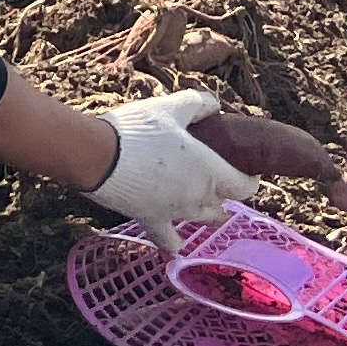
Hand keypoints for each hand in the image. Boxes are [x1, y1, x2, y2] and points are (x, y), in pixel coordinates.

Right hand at [86, 89, 251, 251]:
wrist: (98, 154)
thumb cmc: (138, 130)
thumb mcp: (169, 107)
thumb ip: (197, 104)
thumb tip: (214, 105)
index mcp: (210, 171)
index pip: (246, 186)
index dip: (248, 178)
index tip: (242, 168)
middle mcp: (199, 197)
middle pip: (224, 203)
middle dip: (223, 191)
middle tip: (211, 175)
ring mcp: (176, 212)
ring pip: (202, 218)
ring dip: (203, 210)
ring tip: (194, 197)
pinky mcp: (152, 221)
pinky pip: (170, 241)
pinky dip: (175, 241)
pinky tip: (176, 241)